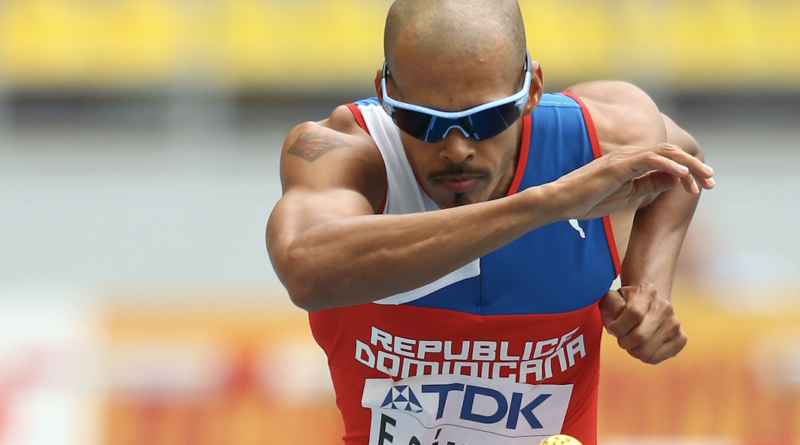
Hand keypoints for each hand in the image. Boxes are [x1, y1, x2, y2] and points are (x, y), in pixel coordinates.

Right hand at [552, 143, 714, 219]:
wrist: (560, 202)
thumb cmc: (587, 200)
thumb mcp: (627, 195)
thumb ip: (650, 185)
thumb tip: (677, 178)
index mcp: (632, 162)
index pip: (667, 160)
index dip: (689, 171)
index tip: (703, 187)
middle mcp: (630, 155)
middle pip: (671, 153)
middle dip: (695, 166)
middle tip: (712, 182)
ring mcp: (624, 158)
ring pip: (665, 153)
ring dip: (689, 166)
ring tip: (704, 179)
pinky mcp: (619, 165)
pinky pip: (651, 160)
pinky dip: (670, 166)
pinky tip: (684, 175)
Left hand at [598, 283, 686, 363]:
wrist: (647, 305)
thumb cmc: (623, 304)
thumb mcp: (611, 298)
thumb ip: (610, 303)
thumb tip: (619, 314)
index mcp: (647, 291)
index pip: (634, 313)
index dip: (618, 326)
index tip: (613, 327)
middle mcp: (665, 306)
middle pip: (640, 336)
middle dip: (623, 341)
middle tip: (622, 337)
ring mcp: (675, 323)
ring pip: (646, 351)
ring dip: (632, 350)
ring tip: (632, 341)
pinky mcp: (680, 339)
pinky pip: (655, 358)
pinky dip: (643, 357)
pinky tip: (643, 346)